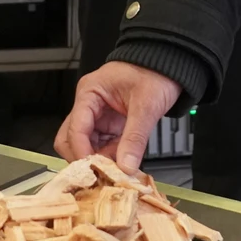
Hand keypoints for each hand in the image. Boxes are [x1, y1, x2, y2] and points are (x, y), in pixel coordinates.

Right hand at [55, 61, 180, 170]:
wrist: (169, 66)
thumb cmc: (154, 73)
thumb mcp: (146, 105)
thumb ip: (135, 137)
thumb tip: (126, 166)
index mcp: (90, 92)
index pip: (75, 128)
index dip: (81, 152)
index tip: (93, 171)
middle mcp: (89, 105)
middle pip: (70, 139)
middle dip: (83, 158)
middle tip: (100, 174)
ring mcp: (98, 117)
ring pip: (86, 146)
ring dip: (98, 160)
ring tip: (117, 170)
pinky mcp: (110, 125)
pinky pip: (102, 147)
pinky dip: (110, 158)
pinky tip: (123, 163)